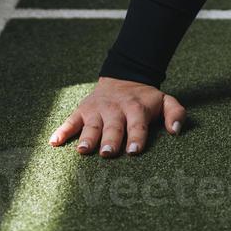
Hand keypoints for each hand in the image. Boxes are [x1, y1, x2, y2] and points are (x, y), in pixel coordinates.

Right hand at [48, 77, 187, 156]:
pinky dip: (62, 131)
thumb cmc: (144, 99)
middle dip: (110, 140)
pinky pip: (70, 121)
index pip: (137, 124)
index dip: (136, 137)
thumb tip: (176, 131)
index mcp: (136, 108)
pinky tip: (54, 142)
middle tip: (108, 153)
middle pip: (113, 126)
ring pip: (91, 125)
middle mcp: (115, 109)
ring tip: (83, 150)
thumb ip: (175, 113)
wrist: (123, 77)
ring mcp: (97, 110)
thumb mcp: (164, 100)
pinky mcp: (82, 111)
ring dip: (88, 137)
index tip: (134, 151)